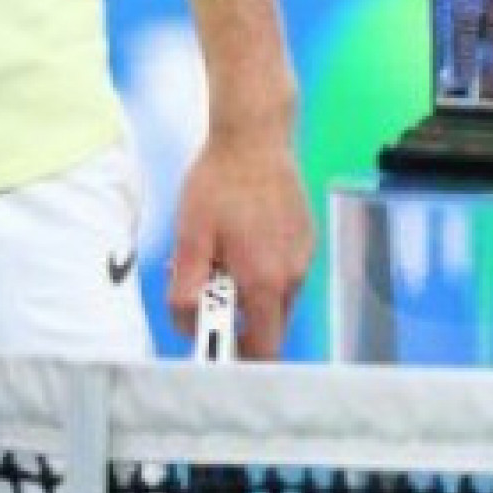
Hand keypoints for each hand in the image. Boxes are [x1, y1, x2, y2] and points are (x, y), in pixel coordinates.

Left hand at [165, 121, 314, 358]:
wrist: (254, 137)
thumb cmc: (218, 184)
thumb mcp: (189, 235)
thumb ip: (186, 285)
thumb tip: (186, 323)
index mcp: (265, 283)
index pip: (264, 349)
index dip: (237, 354)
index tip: (212, 341)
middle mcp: (293, 277)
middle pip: (268, 324)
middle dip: (235, 314)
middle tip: (205, 281)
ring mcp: (304, 258)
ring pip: (274, 294)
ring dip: (246, 286)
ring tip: (218, 248)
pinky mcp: (306, 239)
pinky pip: (283, 269)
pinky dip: (260, 264)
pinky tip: (239, 232)